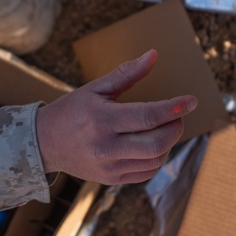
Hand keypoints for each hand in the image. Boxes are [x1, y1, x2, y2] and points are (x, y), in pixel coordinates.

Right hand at [35, 50, 196, 184]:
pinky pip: (145, 172)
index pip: (147, 116)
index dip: (174, 108)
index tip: (191, 101)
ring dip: (167, 143)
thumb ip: (126, 73)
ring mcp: (109, 167)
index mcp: (101, 120)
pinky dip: (156, 158)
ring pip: (154, 160)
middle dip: (175, 127)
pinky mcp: (110, 180)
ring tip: (163, 128)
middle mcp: (106, 147)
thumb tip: (153, 55)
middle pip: (156, 143)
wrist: (43, 143)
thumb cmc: (71, 111)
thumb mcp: (95, 88)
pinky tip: (151, 144)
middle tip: (177, 115)